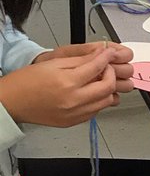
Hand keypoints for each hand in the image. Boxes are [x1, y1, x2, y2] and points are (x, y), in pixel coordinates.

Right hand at [0, 45, 121, 126]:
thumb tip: (99, 54)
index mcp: (67, 83)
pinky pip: (95, 112)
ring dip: (108, 89)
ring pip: (106, 102)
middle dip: (111, 74)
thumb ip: (80, 60)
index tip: (109, 53)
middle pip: (108, 87)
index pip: (97, 67)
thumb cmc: (26, 82)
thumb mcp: (54, 63)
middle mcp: (73, 101)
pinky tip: (90, 93)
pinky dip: (98, 101)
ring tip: (99, 80)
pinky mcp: (73, 122)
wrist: (11, 102)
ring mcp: (74, 114)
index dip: (107, 57)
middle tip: (106, 67)